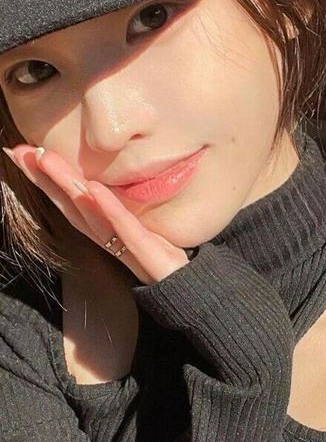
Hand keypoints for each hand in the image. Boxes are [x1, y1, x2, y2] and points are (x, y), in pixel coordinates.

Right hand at [3, 144, 190, 284]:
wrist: (187, 289)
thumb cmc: (162, 256)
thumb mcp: (139, 227)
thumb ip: (120, 207)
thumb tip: (101, 180)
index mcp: (104, 230)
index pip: (70, 201)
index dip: (46, 180)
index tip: (23, 153)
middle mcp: (108, 238)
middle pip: (71, 206)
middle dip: (45, 179)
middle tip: (22, 152)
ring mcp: (125, 247)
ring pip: (90, 214)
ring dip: (67, 187)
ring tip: (49, 161)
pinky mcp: (147, 254)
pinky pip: (125, 229)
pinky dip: (109, 209)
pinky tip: (93, 190)